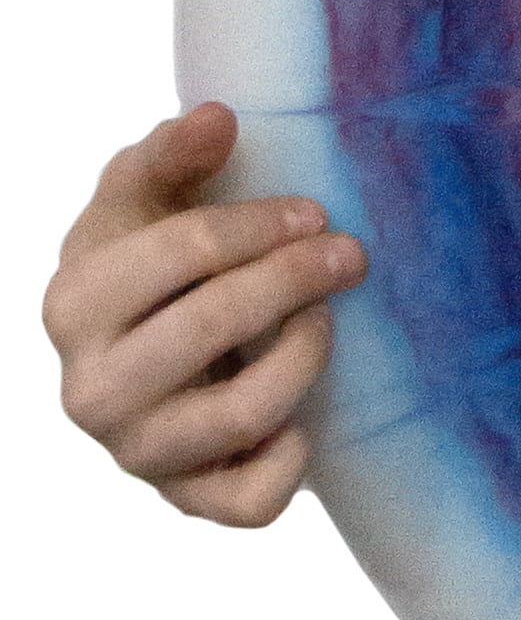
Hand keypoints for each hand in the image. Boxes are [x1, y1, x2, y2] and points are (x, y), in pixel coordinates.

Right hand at [43, 102, 367, 524]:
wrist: (137, 348)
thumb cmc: (147, 260)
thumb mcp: (145, 196)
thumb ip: (173, 153)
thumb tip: (217, 116)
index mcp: (72, 304)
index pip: (179, 255)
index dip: (257, 227)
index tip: (314, 211)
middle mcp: (89, 390)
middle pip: (211, 327)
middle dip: (293, 280)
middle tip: (349, 253)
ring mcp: (136, 453)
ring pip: (241, 416)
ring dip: (303, 360)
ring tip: (324, 322)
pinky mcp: (183, 501)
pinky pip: (250, 504)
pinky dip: (288, 466)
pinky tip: (302, 422)